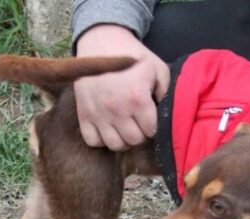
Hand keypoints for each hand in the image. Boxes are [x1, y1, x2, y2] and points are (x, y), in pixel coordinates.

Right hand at [75, 25, 169, 150]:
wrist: (101, 42)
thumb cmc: (131, 56)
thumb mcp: (157, 68)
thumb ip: (166, 92)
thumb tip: (164, 113)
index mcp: (137, 98)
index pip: (151, 130)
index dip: (153, 126)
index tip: (150, 119)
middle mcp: (117, 110)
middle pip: (134, 140)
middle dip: (140, 134)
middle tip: (139, 124)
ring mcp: (98, 113)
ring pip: (114, 145)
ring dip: (122, 140)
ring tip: (124, 128)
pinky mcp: (83, 114)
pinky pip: (92, 141)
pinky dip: (101, 139)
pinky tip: (107, 128)